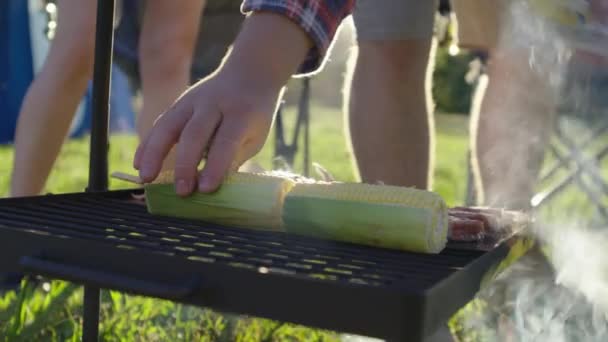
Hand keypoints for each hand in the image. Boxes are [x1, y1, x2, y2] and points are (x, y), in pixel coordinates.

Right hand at [134, 69, 281, 195]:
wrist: (249, 73)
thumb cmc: (254, 114)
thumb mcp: (255, 136)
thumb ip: (234, 159)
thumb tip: (211, 188)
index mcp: (241, 114)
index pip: (225, 142)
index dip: (215, 166)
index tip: (206, 189)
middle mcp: (215, 104)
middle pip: (195, 134)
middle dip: (185, 164)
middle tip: (181, 192)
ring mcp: (194, 101)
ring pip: (170, 126)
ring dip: (155, 153)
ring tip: (147, 178)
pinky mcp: (179, 102)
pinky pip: (160, 124)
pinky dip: (148, 144)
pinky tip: (139, 164)